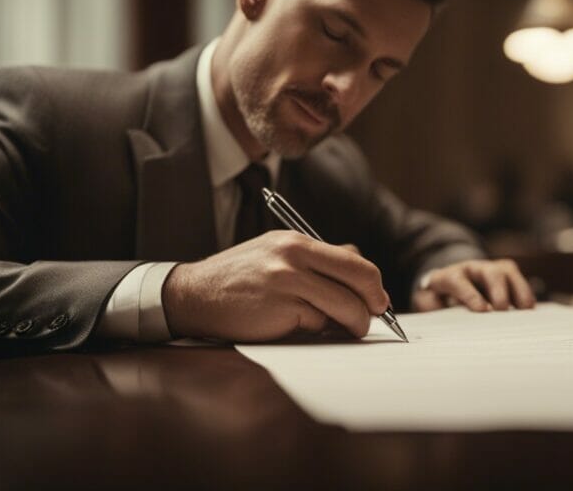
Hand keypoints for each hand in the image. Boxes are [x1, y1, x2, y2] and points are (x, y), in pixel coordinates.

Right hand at [162, 231, 389, 341]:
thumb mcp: (277, 255)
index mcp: (297, 241)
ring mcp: (287, 280)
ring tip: (348, 330)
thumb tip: (358, 265)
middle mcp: (294, 255)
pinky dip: (319, 330)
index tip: (377, 301)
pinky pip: (319, 322)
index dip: (373, 284)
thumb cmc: (240, 280)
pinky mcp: (280, 307)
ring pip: (346, 305)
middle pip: (361, 278)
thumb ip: (316, 259)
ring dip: (354, 324)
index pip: (355, 260)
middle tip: (374, 317)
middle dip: (374, 304)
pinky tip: (307, 329)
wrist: (194, 295)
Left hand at [410, 259, 535, 311]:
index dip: (469, 295)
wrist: (451, 282)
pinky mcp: (506, 275)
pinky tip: (529, 309)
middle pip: (489, 272)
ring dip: (518, 289)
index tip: (481, 310)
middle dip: (498, 290)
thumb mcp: (429, 302)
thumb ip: (431, 307)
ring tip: (525, 309)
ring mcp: (491, 269)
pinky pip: (519, 280)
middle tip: (502, 309)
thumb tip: (438, 315)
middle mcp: (473, 269)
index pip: (458, 281)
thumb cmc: (440, 297)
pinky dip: (525, 294)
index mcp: (450, 276)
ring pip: (507, 272)